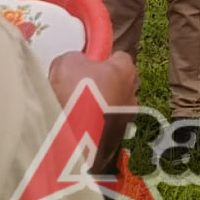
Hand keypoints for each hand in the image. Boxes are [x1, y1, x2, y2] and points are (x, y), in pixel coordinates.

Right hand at [48, 50, 137, 175]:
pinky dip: (91, 128)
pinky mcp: (116, 142)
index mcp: (126, 70)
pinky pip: (103, 129)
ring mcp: (126, 121)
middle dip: (98, 84)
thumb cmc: (76, 95)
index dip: (99, 59)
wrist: (76, 141)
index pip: (118, 56)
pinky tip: (74, 129)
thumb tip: (74, 64)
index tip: (84, 64)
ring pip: (110, 108)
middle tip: (75, 88)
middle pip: (115, 82)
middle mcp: (132, 94)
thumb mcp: (67, 61)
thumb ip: (75, 58)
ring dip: (94, 109)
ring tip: (72, 112)